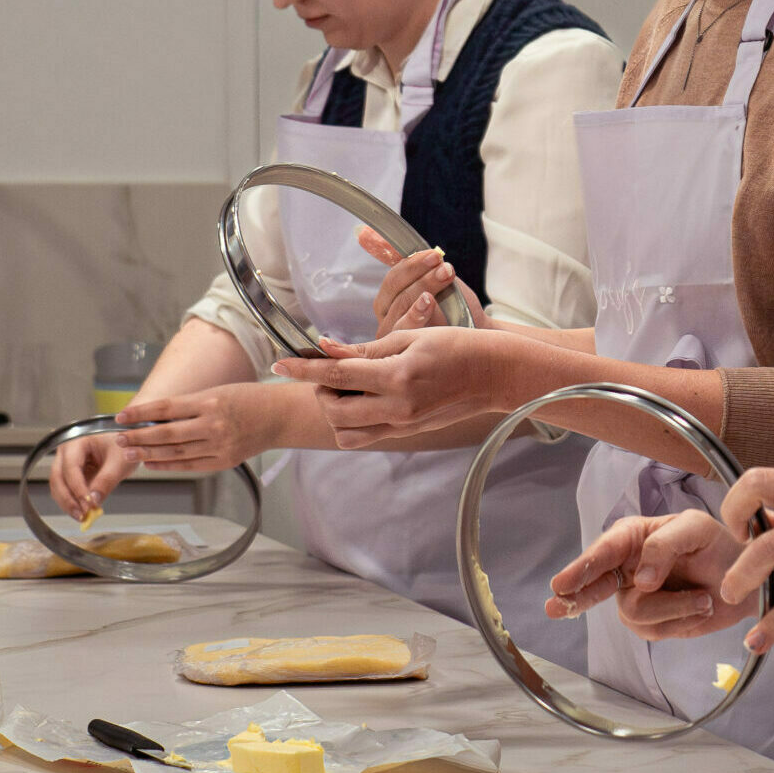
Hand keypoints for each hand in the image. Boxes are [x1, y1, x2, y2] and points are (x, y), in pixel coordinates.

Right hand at [49, 430, 133, 519]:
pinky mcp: (70, 473)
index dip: (77, 488)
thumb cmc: (124, 445)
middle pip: (58, 478)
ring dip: (68, 503)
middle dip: (68, 499)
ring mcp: (66, 462)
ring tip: (83, 516)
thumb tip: (94, 502)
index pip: (71, 467)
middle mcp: (67, 451)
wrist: (128, 444)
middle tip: (81, 515)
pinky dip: (73, 501)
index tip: (87, 504)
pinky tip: (83, 510)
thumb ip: (107, 480)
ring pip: (58, 486)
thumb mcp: (120, 461)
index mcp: (78, 440)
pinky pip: (66, 489)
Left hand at [101, 384, 287, 474]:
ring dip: (149, 453)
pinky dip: (169, 465)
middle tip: (118, 439)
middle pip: (166, 433)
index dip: (141, 413)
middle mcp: (213, 424)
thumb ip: (189, 406)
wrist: (280, 416)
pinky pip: (190, 465)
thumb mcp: (218, 392)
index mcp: (210, 401)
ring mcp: (219, 444)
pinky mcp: (225, 461)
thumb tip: (155, 417)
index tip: (121, 417)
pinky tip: (153, 464)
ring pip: (175, 452)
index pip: (166, 408)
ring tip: (128, 453)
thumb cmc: (248, 399)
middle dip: (138, 437)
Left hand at [271, 326, 512, 445]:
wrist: (494, 374)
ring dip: (334, 411)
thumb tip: (328, 349)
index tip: (279, 362)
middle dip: (319, 390)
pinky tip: (361, 399)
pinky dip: (353, 421)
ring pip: (346, 433)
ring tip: (345, 388)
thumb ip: (367, 348)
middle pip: (334, 410)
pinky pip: (366, 436)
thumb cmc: (458, 346)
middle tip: (327, 370)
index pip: (336, 376)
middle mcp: (398, 408)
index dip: (303, 369)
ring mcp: (403, 425)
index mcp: (398, 377)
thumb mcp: (411, 337)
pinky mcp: (408, 432)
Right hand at [360, 231, 488, 334]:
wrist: (476, 334)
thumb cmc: (453, 306)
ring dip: (423, 289)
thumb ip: (404, 258)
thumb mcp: (431, 277)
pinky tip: (429, 304)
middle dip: (421, 276)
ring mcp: (393, 338)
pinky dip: (415, 316)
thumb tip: (364, 233)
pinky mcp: (402, 354)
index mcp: (390, 300)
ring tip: (443, 278)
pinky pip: (404, 332)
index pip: (394, 279)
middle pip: (396, 293)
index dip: (412, 264)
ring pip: (400, 310)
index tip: (435, 254)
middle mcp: (387, 319)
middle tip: (445, 266)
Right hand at [545, 511, 753, 639]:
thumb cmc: (719, 543)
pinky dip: (682, 621)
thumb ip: (664, 546)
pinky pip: (655, 632)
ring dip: (674, 609)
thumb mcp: (695, 529)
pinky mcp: (654, 623)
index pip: (604, 551)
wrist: (747, 579)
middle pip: (595, 585)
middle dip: (577, 595)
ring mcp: (638, 597)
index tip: (562, 583)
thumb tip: (641, 579)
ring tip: (702, 597)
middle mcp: (629, 567)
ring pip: (635, 615)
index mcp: (634, 537)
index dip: (582, 568)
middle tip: (556, 605)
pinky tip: (699, 607)